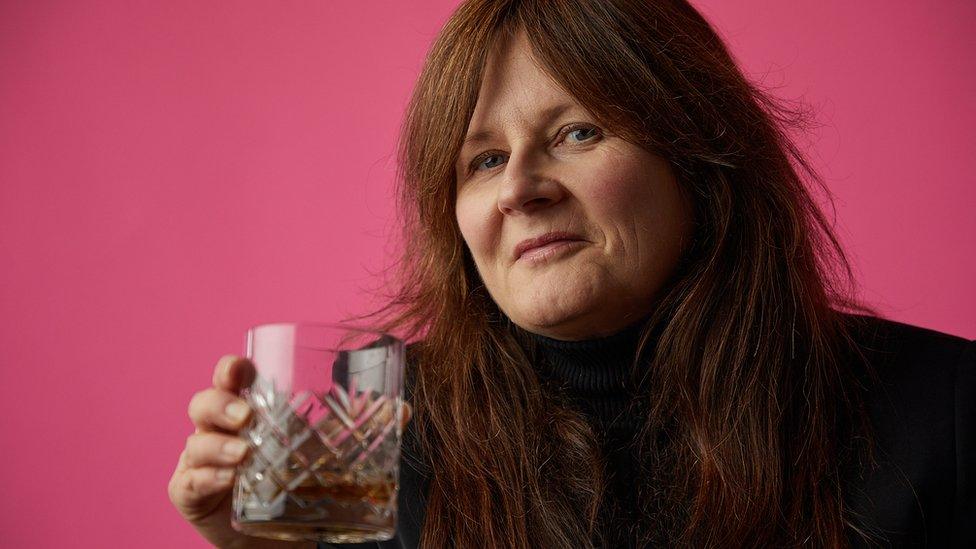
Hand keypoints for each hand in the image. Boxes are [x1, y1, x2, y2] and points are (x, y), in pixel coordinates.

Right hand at [168, 355, 409, 547]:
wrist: (274, 538)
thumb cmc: (294, 480)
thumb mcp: (325, 453)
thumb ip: (357, 430)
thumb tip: (402, 409)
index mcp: (247, 408)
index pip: (232, 378)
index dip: (231, 368)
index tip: (241, 367)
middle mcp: (218, 429)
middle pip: (204, 402)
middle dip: (221, 403)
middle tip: (247, 415)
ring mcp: (200, 461)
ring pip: (197, 441)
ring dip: (218, 445)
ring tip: (243, 455)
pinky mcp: (191, 494)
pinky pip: (190, 482)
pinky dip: (206, 478)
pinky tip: (227, 480)